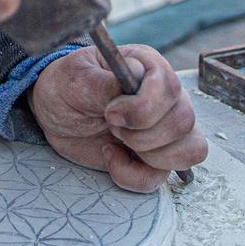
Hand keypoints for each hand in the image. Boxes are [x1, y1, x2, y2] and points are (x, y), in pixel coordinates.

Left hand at [28, 45, 208, 192]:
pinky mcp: (153, 156)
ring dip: (148, 155)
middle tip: (111, 126)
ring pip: (189, 150)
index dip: (143, 107)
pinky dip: (132, 175)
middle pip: (184, 122)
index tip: (109, 113)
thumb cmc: (67, 86)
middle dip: (143, 133)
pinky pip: (161, 177)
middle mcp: (165, 97)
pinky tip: (112, 157)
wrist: (54, 113)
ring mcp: (164, 128)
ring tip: (116, 140)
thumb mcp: (76, 78)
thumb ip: (104, 83)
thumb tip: (129, 87)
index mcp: (149, 68)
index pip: (171, 88)